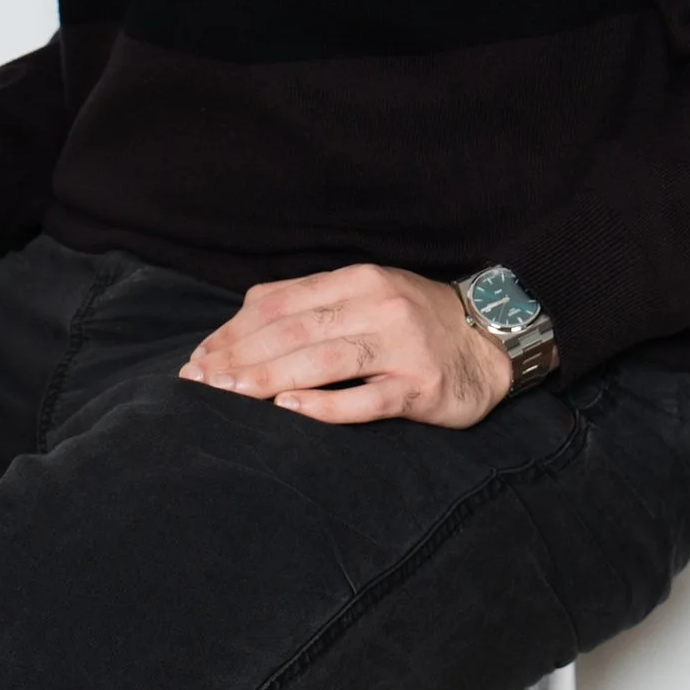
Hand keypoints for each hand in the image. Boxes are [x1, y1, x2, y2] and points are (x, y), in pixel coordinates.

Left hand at [180, 264, 514, 427]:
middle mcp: (379, 305)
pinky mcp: (421, 387)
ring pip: (324, 360)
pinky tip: (290, 410)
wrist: (493, 341)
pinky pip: (367, 398)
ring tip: (228, 396)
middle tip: (198, 383)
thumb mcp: (365, 295)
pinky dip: (325, 404)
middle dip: (239, 358)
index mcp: (358, 280)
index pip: (280, 303)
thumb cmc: (414, 321)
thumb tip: (238, 325)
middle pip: (294, 330)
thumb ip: (309, 303)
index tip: (196, 360)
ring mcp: (402, 346)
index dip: (232, 332)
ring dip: (269, 378)